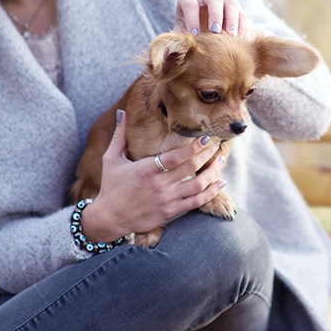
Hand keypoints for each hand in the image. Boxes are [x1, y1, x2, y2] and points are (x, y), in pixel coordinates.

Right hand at [80, 109, 226, 242]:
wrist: (109, 218)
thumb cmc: (111, 186)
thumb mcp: (111, 159)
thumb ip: (119, 135)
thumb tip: (122, 112)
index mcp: (146, 169)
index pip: (176, 156)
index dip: (194, 146)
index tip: (205, 137)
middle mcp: (159, 184)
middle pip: (191, 167)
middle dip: (208, 154)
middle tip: (217, 144)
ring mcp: (167, 199)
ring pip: (198, 185)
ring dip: (213, 171)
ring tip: (221, 160)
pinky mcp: (171, 212)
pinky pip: (196, 202)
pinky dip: (211, 193)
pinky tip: (220, 183)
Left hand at [175, 0, 254, 37]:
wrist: (205, 40)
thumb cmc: (187, 38)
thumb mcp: (179, 38)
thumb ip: (173, 42)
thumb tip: (162, 59)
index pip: (189, 3)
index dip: (192, 18)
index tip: (195, 35)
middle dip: (214, 14)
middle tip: (214, 31)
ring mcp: (223, 0)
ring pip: (230, 3)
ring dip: (231, 19)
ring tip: (231, 35)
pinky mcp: (237, 10)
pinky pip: (242, 14)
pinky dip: (242, 26)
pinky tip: (241, 40)